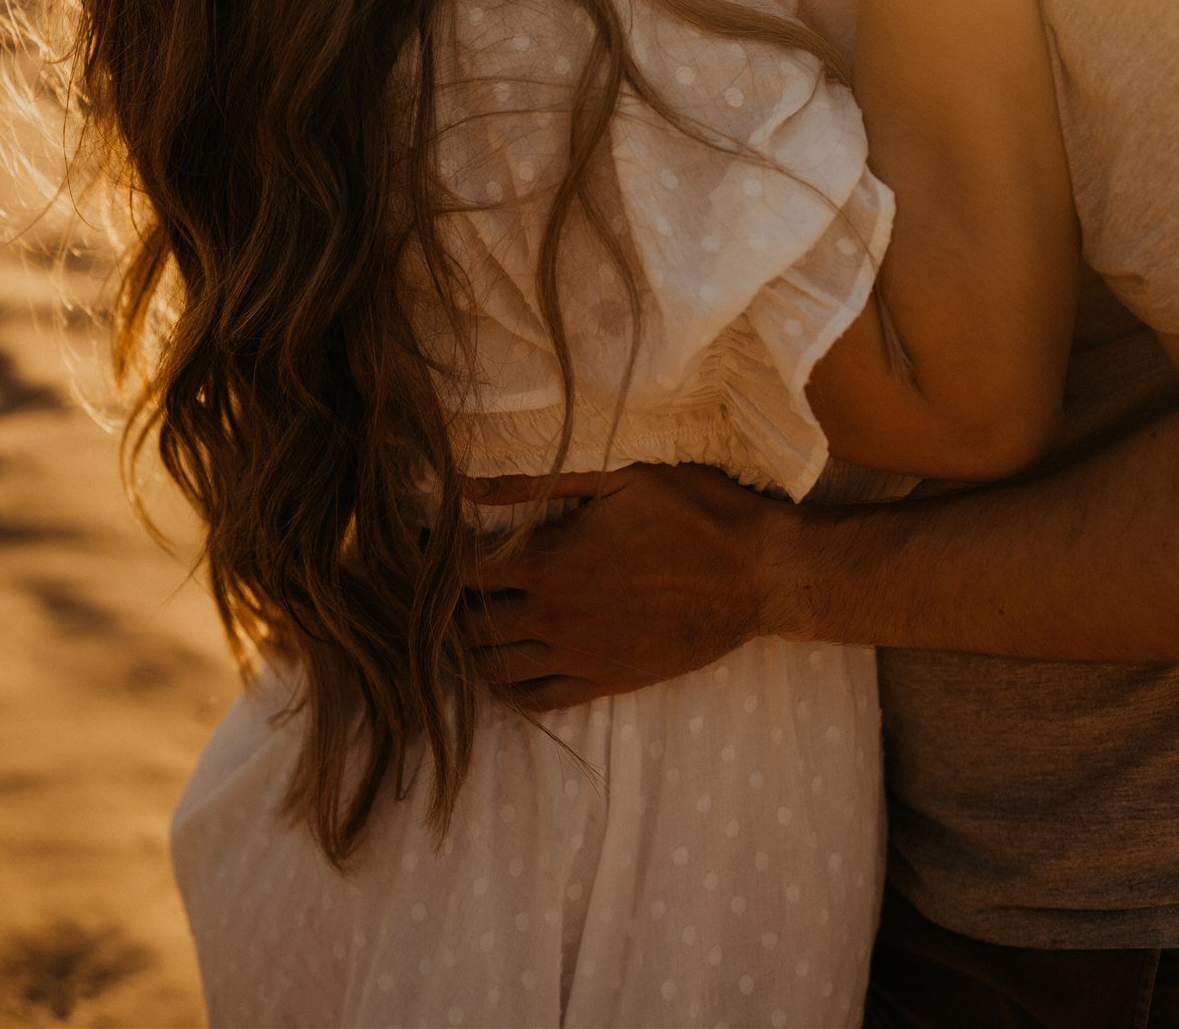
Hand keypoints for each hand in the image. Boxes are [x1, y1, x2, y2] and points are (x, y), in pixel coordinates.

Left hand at [455, 463, 784, 711]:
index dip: (433, 560)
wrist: (757, 574)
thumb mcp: (620, 477)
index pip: (462, 571)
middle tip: (439, 589)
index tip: (421, 548)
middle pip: (468, 626)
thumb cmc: (693, 511)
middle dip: (444, 606)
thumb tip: (466, 482)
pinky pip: (537, 700)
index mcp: (553, 562)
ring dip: (470, 648)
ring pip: (494, 669)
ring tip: (467, 623)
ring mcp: (581, 657)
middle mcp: (556, 617)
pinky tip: (503, 665)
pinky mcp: (607, 682)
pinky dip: (508, 687)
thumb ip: (539, 482)